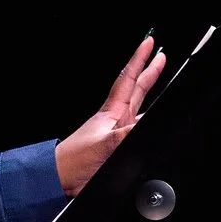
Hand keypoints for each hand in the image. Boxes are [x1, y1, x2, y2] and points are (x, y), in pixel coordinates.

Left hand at [55, 34, 168, 195]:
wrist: (60, 178)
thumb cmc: (74, 159)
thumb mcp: (103, 143)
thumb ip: (126, 133)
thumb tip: (148, 123)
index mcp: (112, 112)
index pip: (129, 79)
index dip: (139, 60)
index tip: (148, 43)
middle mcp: (116, 119)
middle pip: (137, 89)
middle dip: (149, 72)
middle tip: (160, 55)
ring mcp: (117, 133)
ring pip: (139, 107)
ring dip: (149, 93)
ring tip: (158, 81)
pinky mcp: (116, 148)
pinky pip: (138, 129)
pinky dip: (147, 122)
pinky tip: (151, 122)